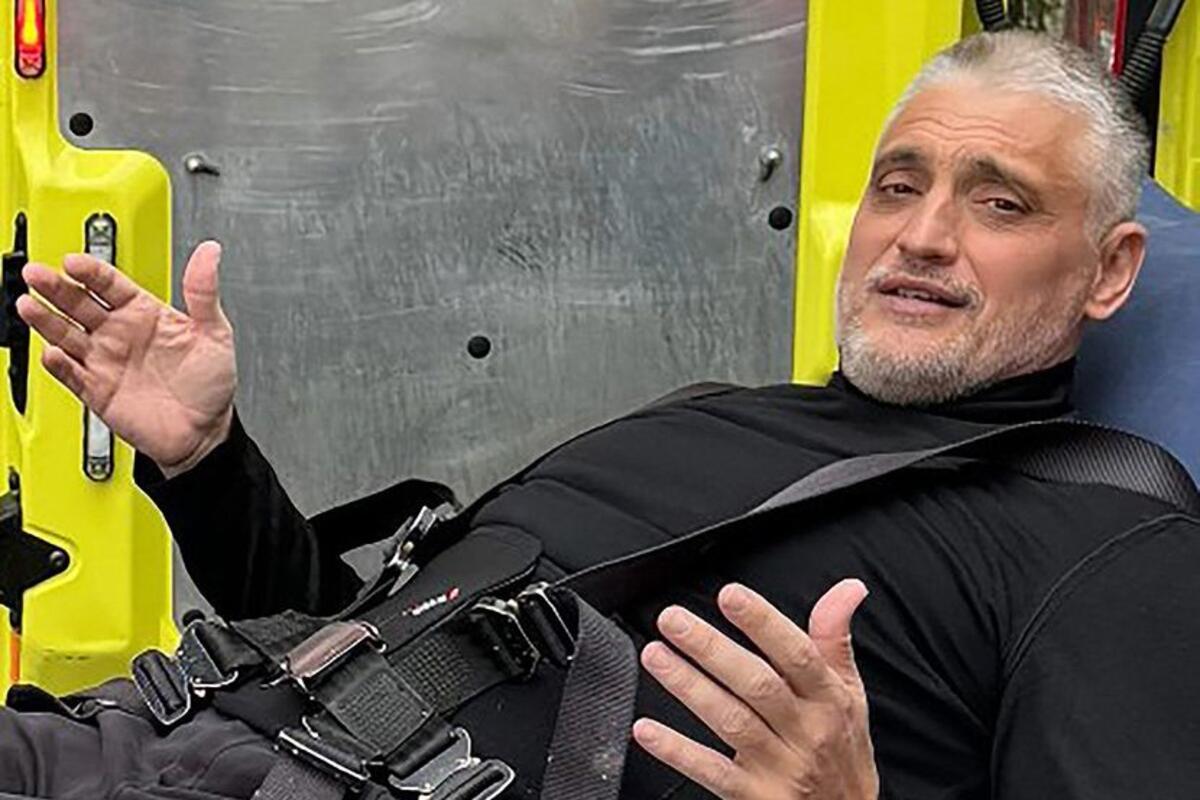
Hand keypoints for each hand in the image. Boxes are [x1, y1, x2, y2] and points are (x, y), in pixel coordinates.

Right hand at [16, 241, 236, 476]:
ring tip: (29, 305)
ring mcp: (105, 361)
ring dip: (46, 321)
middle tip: (37, 274)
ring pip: (67, 335)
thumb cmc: (210, 384)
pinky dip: (59, 364)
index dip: (91, 272)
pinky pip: (71, 375)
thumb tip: (210, 253)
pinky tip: (52, 353)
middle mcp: (119, 333)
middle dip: (57, 288)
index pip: (110, 284)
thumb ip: (204, 292)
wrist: (205, 432)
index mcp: (144, 313)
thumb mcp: (215, 333)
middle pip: (79, 304)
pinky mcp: (97, 390)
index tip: (74, 261)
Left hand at [633, 580, 877, 799]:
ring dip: (689, 687)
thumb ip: (835, 638)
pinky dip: (678, 751)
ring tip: (655, 655)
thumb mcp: (849, 692)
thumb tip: (849, 588)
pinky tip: (647, 729)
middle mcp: (805, 730)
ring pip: (730, 722)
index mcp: (827, 698)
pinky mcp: (755, 797)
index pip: (797, 654)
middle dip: (711, 649)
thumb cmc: (842, 748)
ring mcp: (779, 766)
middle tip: (673, 619)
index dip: (763, 623)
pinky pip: (712, 773)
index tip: (730, 595)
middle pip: (756, 684)